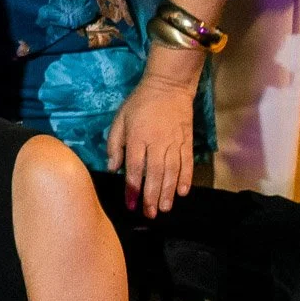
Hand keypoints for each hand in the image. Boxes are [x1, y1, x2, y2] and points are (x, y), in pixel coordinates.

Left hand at [106, 70, 195, 216]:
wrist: (168, 87)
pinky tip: (183, 192)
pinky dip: (186, 179)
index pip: (134, 168)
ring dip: (168, 192)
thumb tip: (112, 167)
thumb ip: (115, 144)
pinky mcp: (187, 141)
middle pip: (154, 174)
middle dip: (152, 196)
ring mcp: (174, 143)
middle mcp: (157, 143)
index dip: (132, 188)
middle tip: (149, 214)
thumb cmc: (140, 104)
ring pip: (172, 172)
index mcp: (138, 138)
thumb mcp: (120, 119)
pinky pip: (187, 163)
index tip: (130, 204)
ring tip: (165, 208)